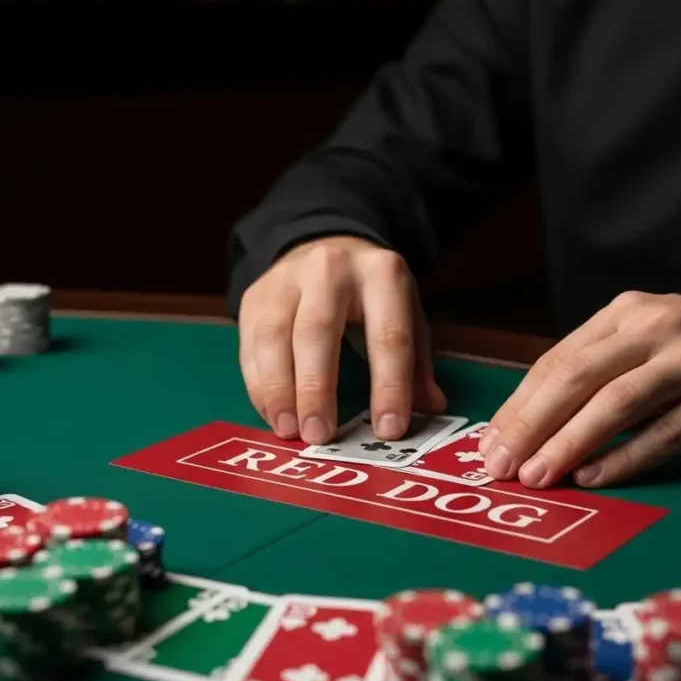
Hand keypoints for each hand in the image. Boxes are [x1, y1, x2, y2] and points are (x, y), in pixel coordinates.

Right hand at [237, 236, 445, 443]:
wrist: (324, 244)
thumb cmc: (372, 295)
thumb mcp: (406, 315)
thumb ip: (417, 363)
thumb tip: (430, 407)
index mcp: (382, 275)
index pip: (388, 335)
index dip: (389, 386)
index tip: (388, 430)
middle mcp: (330, 270)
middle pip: (318, 331)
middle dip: (317, 388)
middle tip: (319, 435)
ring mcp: (287, 280)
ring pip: (274, 336)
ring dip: (279, 390)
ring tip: (289, 430)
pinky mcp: (255, 296)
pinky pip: (250, 344)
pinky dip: (259, 385)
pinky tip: (273, 414)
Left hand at [478, 291, 680, 487]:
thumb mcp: (654, 336)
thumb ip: (603, 366)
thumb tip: (537, 418)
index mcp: (628, 315)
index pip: (557, 361)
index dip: (519, 405)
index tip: (489, 444)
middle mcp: (656, 330)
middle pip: (576, 377)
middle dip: (530, 425)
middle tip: (499, 466)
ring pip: (616, 402)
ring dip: (569, 442)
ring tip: (537, 476)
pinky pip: (670, 432)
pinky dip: (629, 456)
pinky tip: (595, 476)